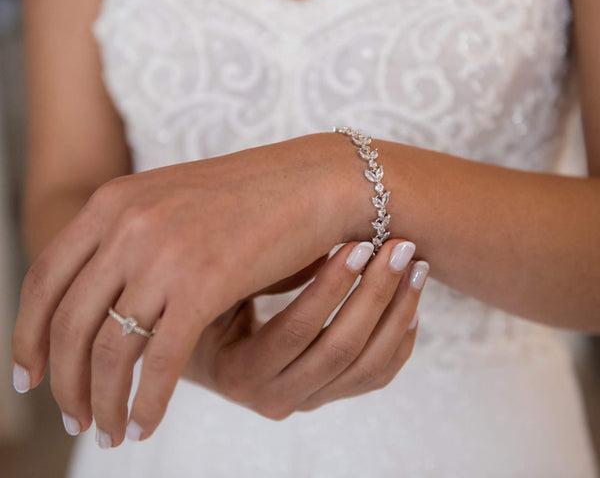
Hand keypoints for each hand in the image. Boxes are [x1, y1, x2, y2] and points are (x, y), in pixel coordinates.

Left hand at [11, 133, 354, 445]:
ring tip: (111, 434)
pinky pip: (161, 360)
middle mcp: (129, 224)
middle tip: (74, 419)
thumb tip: (103, 298)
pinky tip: (147, 424)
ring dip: (103, 401)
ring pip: (112, 349)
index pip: (44, 279)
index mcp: (114, 201)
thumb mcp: (173, 203)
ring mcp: (165, 252)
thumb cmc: (249, 196)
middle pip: (70, 322)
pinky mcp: (205, 283)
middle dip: (65, 383)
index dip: (26, 335)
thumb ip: (131, 237)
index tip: (29, 378)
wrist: (312, 180)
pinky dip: (148, 401)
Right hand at [183, 238, 426, 420]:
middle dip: (376, 293)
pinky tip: (410, 302)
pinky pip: (376, 376)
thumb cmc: (210, 314)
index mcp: (240, 372)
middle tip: (401, 248)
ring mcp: (307, 402)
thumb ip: (252, 275)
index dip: (332, 286)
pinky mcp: (329, 398)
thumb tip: (314, 238)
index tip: (360, 244)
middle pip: (341, 348)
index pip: (296, 330)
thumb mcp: (215, 294)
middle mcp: (275, 398)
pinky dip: (400, 339)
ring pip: (368, 365)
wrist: (214, 356)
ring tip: (417, 268)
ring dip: (398, 313)